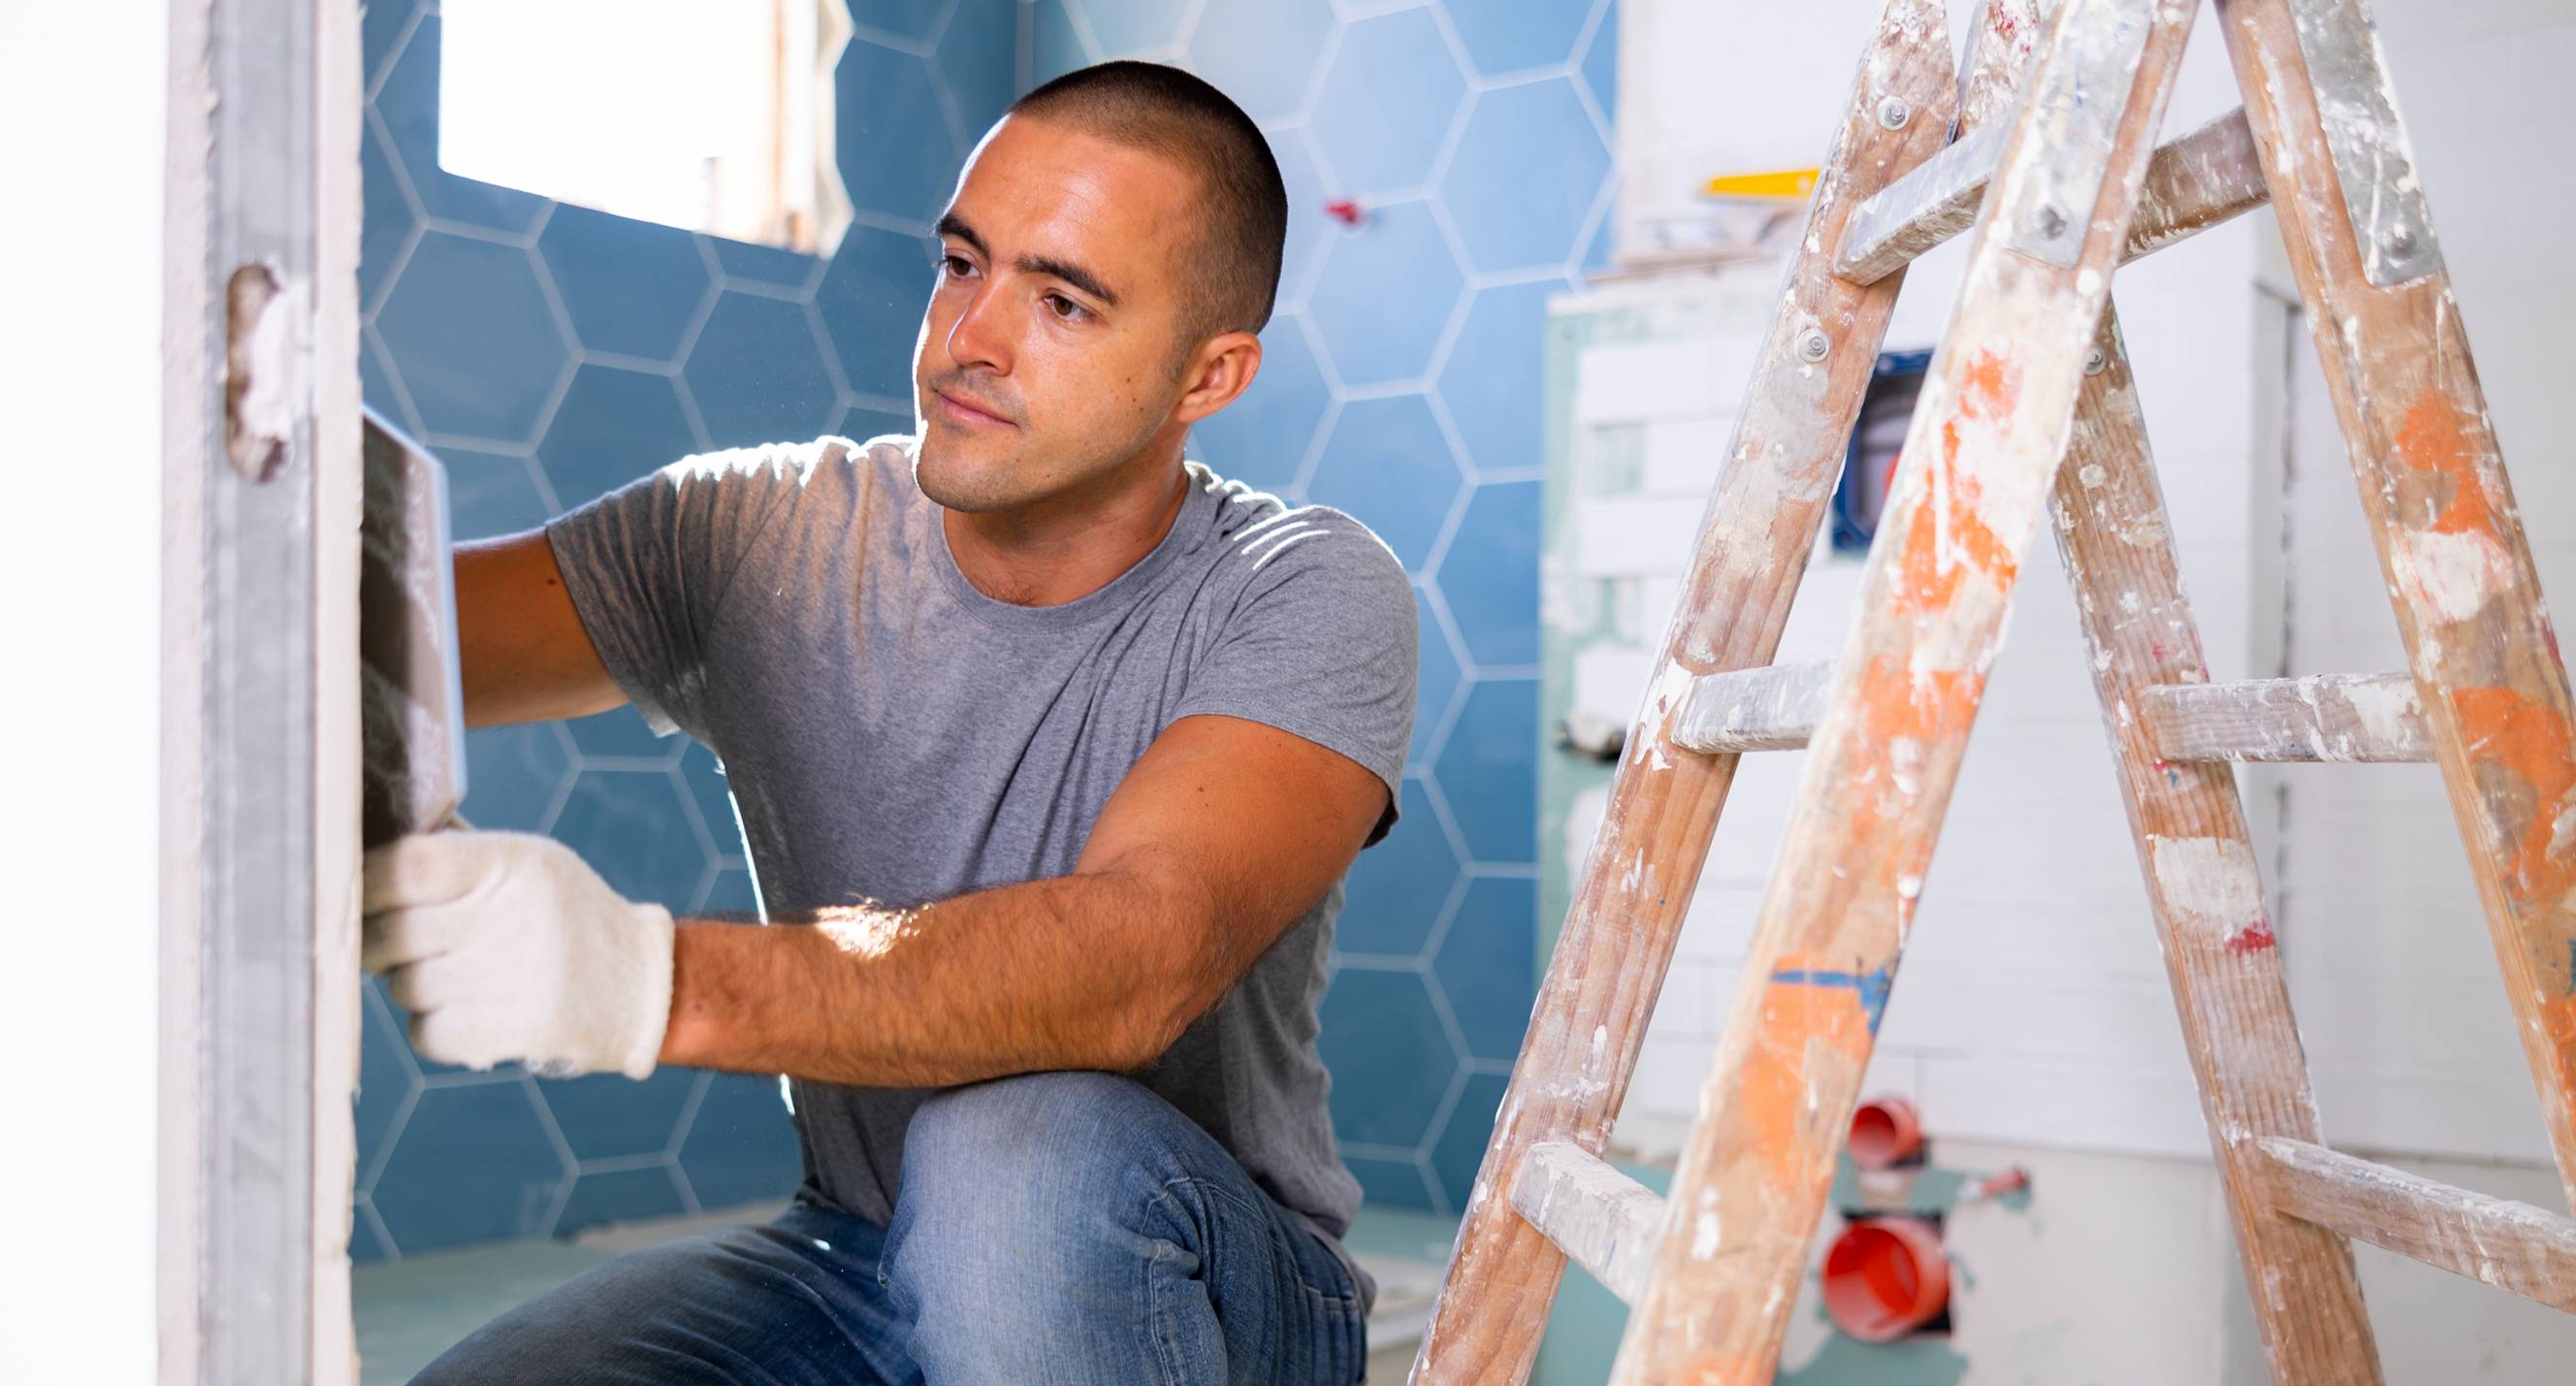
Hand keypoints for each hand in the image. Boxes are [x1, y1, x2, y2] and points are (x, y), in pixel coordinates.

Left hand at [363, 831, 674, 1078]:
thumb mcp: (530, 864)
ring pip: (402, 985)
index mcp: (513, 863)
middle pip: (391, 933)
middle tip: (390, 941)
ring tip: (459, 974)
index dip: (365, 881)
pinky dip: (436, 1026)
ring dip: (412, 982)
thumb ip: (458, 854)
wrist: (640, 987)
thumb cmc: (564, 916)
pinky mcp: (508, 1033)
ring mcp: (509, 980)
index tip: (349, 892)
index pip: (409, 866)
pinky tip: (475, 1009)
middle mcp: (511, 918)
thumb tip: (361, 844)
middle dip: (376, 941)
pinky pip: (424, 1032)